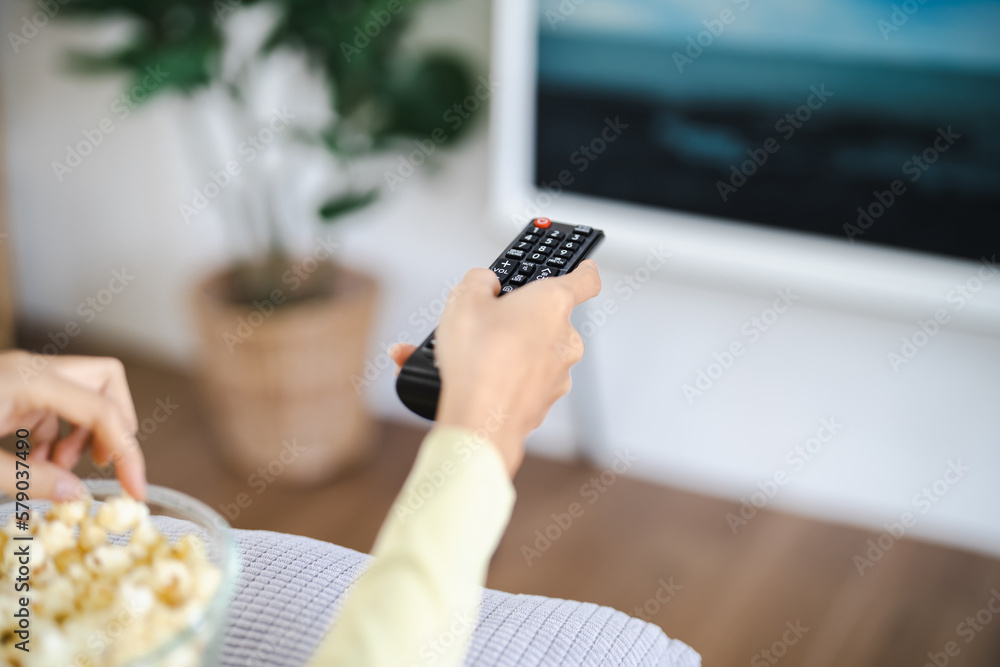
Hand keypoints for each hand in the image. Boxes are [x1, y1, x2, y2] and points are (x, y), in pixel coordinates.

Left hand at [0, 351, 146, 500]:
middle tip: (99, 462)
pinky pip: (59, 407)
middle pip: (106, 380)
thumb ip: (28, 479)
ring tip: (59, 467)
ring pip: (85, 393)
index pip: (101, 409)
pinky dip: (60, 437)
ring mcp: (25, 377)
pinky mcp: (15, 390)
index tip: (136, 488)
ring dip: (85, 434)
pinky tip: (38, 462)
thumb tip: (75, 493)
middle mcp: (32, 370)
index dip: (126, 451)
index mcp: (28, 379)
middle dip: (114, 425)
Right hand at [390, 260, 601, 476]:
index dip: (584, 269)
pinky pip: (529, 379)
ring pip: (538, 352)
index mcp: (553, 303)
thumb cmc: (478, 360)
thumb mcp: (464, 300)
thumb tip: (485, 283)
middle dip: (523, 318)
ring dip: (514, 349)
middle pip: (549, 318)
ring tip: (477, 356)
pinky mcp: (548, 399)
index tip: (583, 267)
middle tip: (490, 321)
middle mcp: (566, 337)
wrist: (480, 421)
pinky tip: (482, 379)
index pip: (585, 279)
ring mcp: (560, 372)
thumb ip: (479, 280)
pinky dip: (510, 377)